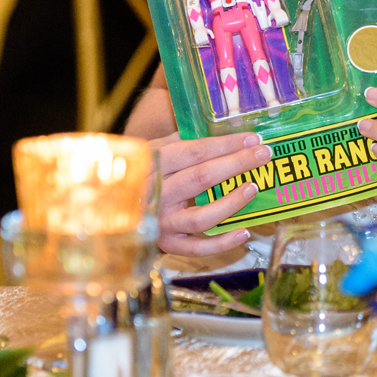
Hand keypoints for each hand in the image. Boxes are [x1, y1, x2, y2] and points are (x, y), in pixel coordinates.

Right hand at [151, 131, 272, 256]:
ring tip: (253, 188)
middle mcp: (155, 194)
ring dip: (231, 202)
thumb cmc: (144, 173)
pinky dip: (222, 243)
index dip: (226, 145)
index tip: (253, 139)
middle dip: (236, 164)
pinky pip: (197, 248)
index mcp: (152, 164)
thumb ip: (182, 140)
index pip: (194, 152)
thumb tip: (223, 128)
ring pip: (200, 215)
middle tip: (263, 155)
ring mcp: (160, 222)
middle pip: (201, 178)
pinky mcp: (167, 244)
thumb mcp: (154, 150)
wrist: (113, 209)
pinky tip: (244, 232)